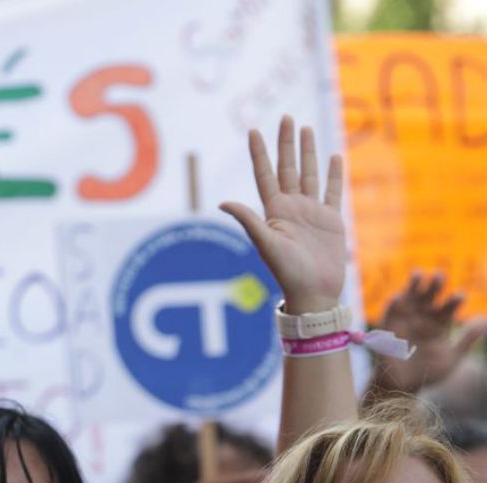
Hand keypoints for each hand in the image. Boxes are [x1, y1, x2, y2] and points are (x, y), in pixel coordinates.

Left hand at [220, 117, 345, 313]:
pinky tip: (334, 156)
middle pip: (287, 168)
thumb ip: (248, 220)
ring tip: (306, 128)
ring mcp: (312, 211)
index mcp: (273, 211)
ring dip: (308, 152)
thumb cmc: (288, 271)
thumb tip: (222, 202)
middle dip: (286, 143)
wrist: (314, 291)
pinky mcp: (331, 219)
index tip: (253, 130)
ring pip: (309, 174)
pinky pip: (333, 191)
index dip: (259, 153)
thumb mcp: (266, 243)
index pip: (265, 175)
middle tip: (285, 117)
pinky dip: (334, 174)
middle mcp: (291, 207)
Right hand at [372, 271, 486, 393]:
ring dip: (413, 286)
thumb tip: (483, 323)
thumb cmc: (429, 373)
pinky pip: (390, 313)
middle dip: (435, 286)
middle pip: (430, 297)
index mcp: (440, 324)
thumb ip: (466, 341)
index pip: (449, 307)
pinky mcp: (388, 327)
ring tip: (419, 274)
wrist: (404, 386)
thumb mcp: (452, 358)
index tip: (459, 296)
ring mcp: (405, 321)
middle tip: (440, 276)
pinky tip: (398, 297)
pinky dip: (393, 305)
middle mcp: (423, 318)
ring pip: (410, 298)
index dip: (454, 301)